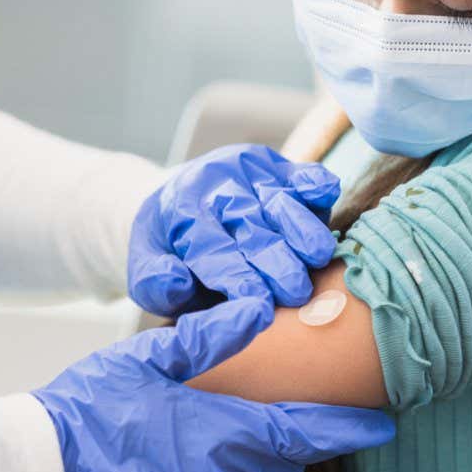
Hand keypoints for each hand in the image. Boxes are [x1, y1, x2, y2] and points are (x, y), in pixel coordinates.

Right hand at [32, 298, 395, 471]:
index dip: (349, 429)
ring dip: (262, 461)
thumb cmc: (88, 407)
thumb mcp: (146, 358)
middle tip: (311, 416)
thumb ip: (208, 337)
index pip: (305, 434)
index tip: (384, 424)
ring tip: (252, 431)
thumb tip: (258, 307)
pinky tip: (202, 459)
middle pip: (284, 464)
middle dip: (301, 441)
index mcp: (222, 433)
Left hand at [128, 144, 340, 315]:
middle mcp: (215, 187)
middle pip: (250, 225)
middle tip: (297, 292)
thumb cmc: (169, 250)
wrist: (175, 199)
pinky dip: (314, 182)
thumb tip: (176, 282)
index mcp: (180, 213)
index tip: (259, 306)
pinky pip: (298, 172)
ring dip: (302, 227)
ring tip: (318, 256)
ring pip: (279, 199)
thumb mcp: (144, 270)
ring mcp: (247, 172)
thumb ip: (154, 283)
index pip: (212, 248)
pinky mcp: (275, 165)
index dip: (238, 277)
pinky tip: (326, 194)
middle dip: (275, 259)